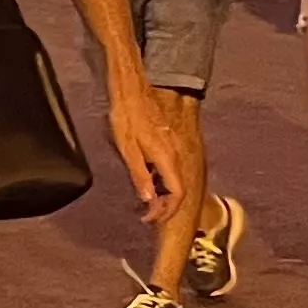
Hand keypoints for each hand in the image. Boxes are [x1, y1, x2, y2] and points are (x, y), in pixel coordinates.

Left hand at [107, 89, 186, 222]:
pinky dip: (163, 181)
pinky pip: (172, 169)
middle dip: (166, 207)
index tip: (148, 218)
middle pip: (179, 190)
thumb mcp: (127, 148)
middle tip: (146, 214)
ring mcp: (176, 148)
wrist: (134, 89)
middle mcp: (177, 155)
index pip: (177, 194)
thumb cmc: (128, 116)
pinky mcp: (171, 143)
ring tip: (147, 202)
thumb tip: (148, 199)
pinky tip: (149, 182)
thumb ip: (139, 175)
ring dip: (164, 195)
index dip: (165, 211)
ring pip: (176, 180)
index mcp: (167, 159)